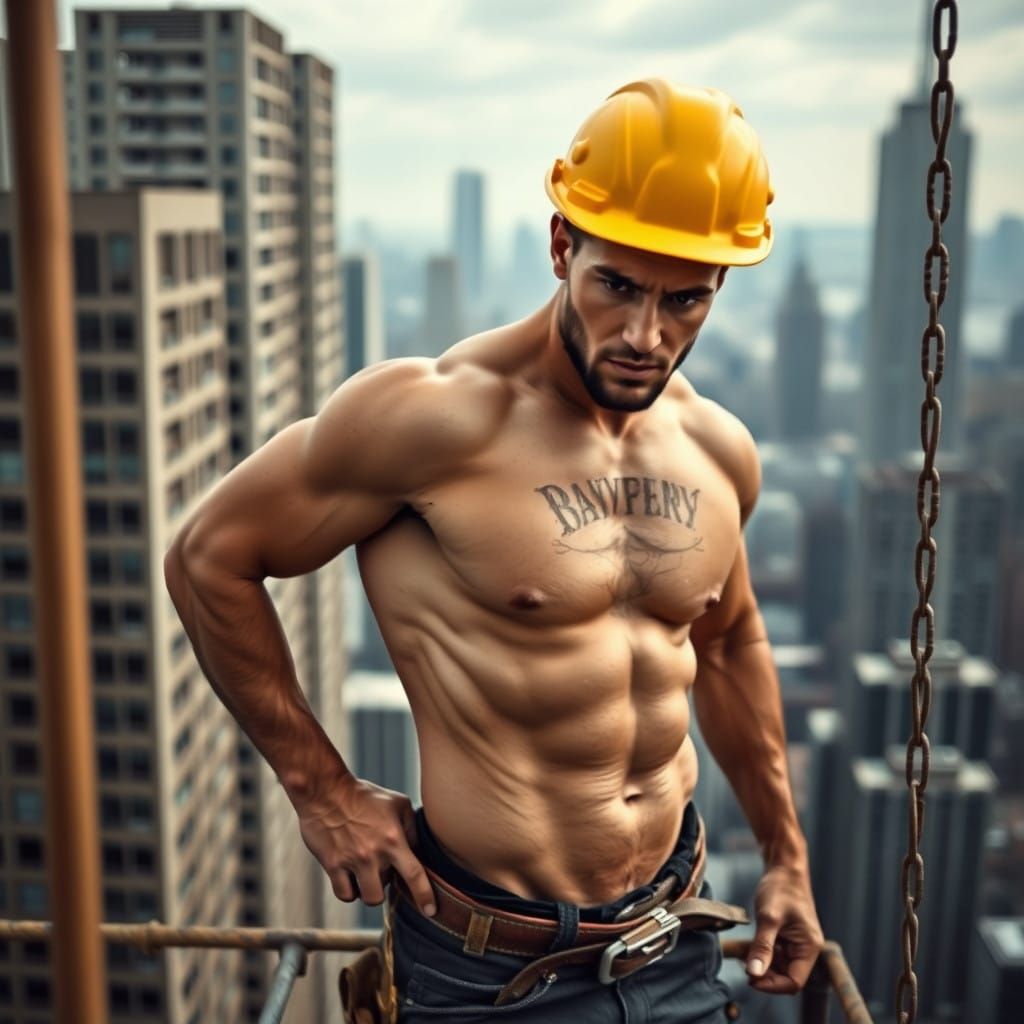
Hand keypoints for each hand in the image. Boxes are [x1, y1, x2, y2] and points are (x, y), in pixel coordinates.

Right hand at [294, 775, 436, 916]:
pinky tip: (350, 876)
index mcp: (394, 839)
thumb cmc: (364, 795)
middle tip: (380, 868)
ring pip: (367, 898)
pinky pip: (345, 894)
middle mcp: (374, 854)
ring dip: (368, 890)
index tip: (431, 912)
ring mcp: (352, 862)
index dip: (425, 896)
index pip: (415, 875)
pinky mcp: (333, 865)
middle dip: (385, 885)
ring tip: (365, 873)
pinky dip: (349, 891)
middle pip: (384, 893)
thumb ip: (411, 828)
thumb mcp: (397, 803)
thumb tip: (417, 850)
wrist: (325, 791)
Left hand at [744, 863, 823, 993]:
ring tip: (743, 954)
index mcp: (809, 947)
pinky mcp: (786, 938)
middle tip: (744, 965)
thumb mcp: (769, 917)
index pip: (794, 982)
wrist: (783, 868)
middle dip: (765, 975)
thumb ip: (762, 946)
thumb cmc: (780, 888)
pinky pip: (774, 954)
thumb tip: (753, 974)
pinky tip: (748, 948)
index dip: (772, 985)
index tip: (750, 979)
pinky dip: (761, 954)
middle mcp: (805, 949)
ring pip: (778, 967)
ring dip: (762, 964)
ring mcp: (796, 943)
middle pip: (785, 977)